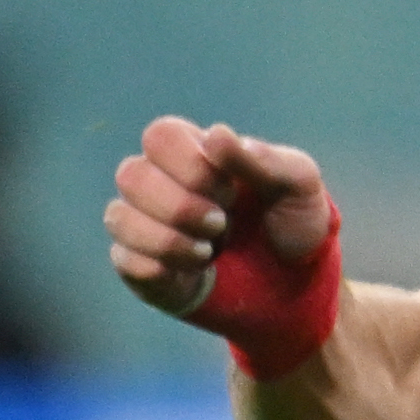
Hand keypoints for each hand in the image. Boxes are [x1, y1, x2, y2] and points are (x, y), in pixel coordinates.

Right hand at [106, 116, 331, 323]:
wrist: (300, 285)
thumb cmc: (295, 224)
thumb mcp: (299, 186)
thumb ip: (263, 159)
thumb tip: (216, 133)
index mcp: (195, 154)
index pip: (161, 136)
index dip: (191, 163)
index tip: (231, 190)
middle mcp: (160, 184)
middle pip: (131, 175)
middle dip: (181, 205)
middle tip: (222, 224)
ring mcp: (145, 225)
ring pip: (119, 217)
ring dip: (170, 239)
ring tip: (210, 252)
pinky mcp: (141, 266)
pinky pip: (124, 259)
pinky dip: (162, 267)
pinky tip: (195, 271)